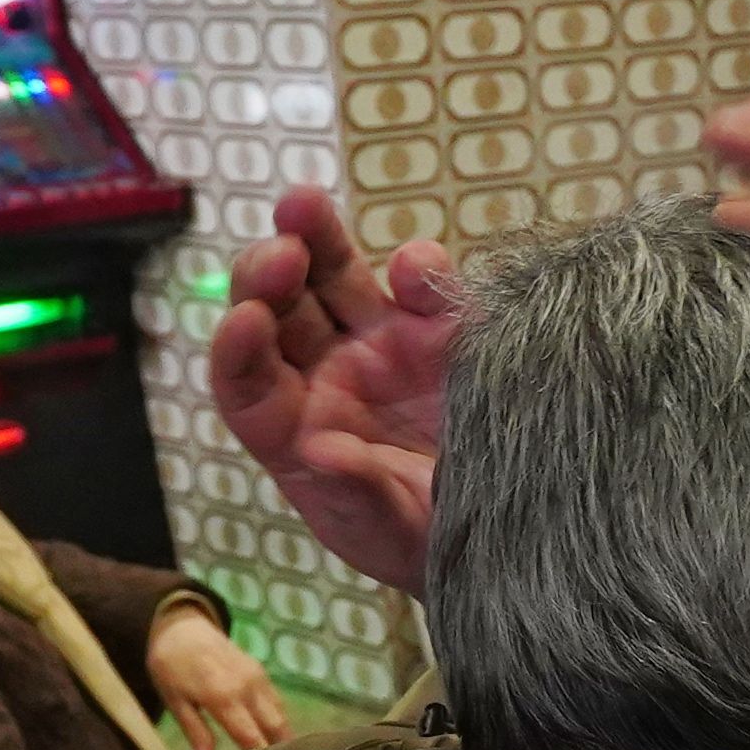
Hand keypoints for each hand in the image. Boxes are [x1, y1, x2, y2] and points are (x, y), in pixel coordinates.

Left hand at [138, 605, 293, 749]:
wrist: (181, 626)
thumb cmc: (170, 667)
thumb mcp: (174, 699)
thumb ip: (194, 729)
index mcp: (223, 697)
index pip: (252, 737)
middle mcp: (247, 687)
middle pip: (275, 726)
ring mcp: (257, 677)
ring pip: (280, 714)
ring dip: (285, 737)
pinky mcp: (260, 671)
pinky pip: (276, 701)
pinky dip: (279, 720)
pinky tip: (277, 737)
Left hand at [208, 182, 458, 593]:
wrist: (513, 538)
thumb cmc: (428, 546)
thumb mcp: (389, 533)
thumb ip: (354, 492)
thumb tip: (318, 450)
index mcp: (293, 430)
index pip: (245, 382)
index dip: (235, 350)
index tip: (243, 321)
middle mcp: (327, 377)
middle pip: (277, 311)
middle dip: (266, 276)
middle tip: (280, 255)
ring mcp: (381, 346)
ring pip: (331, 277)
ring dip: (314, 237)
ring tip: (301, 203)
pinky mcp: (441, 330)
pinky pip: (421, 285)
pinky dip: (417, 268)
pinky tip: (415, 266)